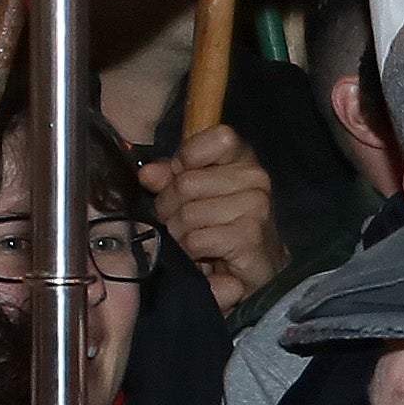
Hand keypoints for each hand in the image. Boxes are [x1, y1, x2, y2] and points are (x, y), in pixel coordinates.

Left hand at [162, 120, 281, 307]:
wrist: (254, 267)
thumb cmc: (219, 225)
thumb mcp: (191, 194)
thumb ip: (169, 177)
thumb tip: (147, 172)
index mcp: (242, 158)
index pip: (220, 136)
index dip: (187, 157)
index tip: (180, 175)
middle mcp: (256, 178)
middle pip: (186, 183)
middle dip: (171, 207)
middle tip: (179, 222)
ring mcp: (256, 207)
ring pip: (188, 214)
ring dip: (179, 233)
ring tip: (191, 239)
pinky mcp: (250, 237)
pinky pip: (196, 239)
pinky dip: (190, 252)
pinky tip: (202, 254)